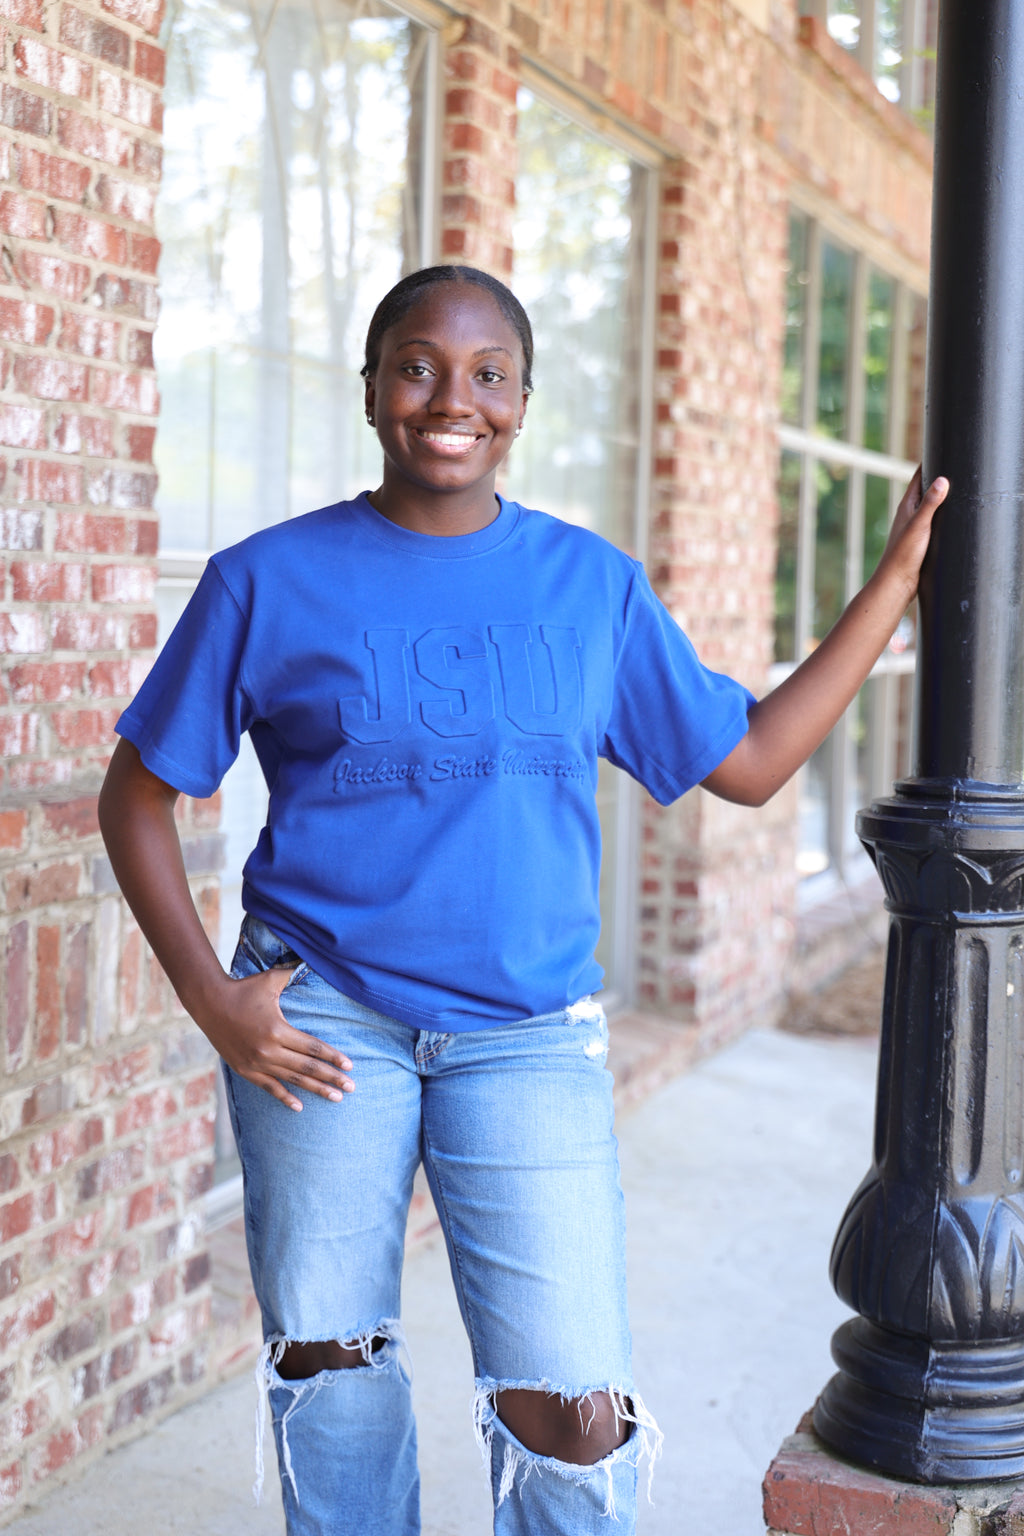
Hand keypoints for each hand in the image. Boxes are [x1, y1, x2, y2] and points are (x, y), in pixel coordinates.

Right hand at [195, 966, 354, 1111]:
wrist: (209, 1003)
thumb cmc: (243, 989)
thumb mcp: (271, 979)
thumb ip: (294, 973)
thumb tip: (316, 960)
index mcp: (277, 1030)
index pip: (312, 1048)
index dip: (332, 1057)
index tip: (350, 1066)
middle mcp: (268, 1050)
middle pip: (307, 1068)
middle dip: (331, 1078)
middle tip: (351, 1087)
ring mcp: (256, 1063)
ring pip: (292, 1080)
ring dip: (315, 1089)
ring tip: (336, 1097)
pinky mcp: (245, 1070)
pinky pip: (269, 1088)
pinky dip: (285, 1097)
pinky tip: (300, 1107)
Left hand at [874, 468, 948, 602]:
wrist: (895, 583)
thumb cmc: (903, 554)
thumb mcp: (920, 525)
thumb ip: (931, 503)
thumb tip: (943, 479)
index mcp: (906, 506)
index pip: (918, 477)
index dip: (928, 462)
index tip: (938, 445)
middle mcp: (908, 514)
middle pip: (924, 489)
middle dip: (936, 476)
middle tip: (952, 462)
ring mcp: (913, 527)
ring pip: (928, 506)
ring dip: (938, 496)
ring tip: (954, 486)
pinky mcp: (919, 540)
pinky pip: (932, 520)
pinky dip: (940, 514)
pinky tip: (948, 519)